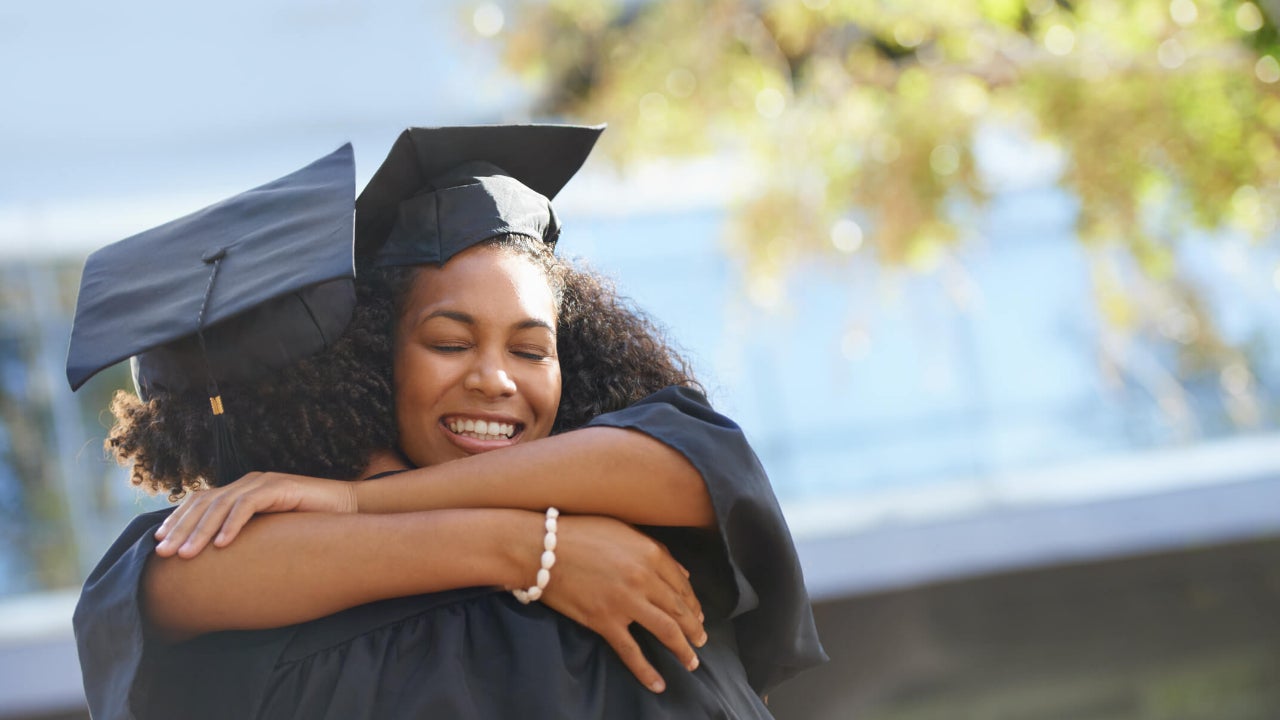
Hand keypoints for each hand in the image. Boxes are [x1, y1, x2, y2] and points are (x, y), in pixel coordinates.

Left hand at [154, 472, 356, 557]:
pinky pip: (249, 506)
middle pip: (204, 503)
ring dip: (201, 531)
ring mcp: (263, 483)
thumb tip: (219, 560)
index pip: (201, 501)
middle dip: (181, 529)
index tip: (159, 543)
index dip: (178, 520)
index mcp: (242, 491)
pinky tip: (223, 545)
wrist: (348, 509)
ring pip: (221, 505)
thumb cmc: (310, 526)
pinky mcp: (280, 488)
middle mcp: (248, 483)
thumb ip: (247, 536)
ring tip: (187, 555)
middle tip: (164, 554)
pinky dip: (233, 525)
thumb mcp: (270, 532)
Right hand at [539, 515, 706, 692]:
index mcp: (651, 553)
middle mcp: (644, 578)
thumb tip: (683, 572)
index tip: (698, 615)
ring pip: (666, 631)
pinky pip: (632, 652)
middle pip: (680, 609)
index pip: (682, 584)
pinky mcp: (604, 621)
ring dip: (684, 649)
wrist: (541, 549)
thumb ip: (655, 549)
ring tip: (692, 662)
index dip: (693, 603)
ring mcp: (625, 602)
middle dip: (695, 628)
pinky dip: (647, 671)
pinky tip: (658, 684)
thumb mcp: (623, 530)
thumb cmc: (580, 533)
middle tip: (702, 640)